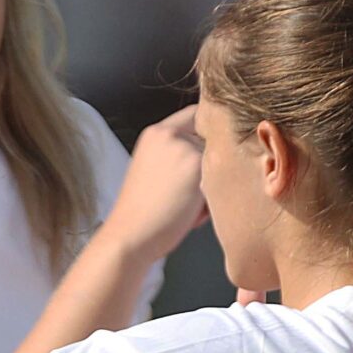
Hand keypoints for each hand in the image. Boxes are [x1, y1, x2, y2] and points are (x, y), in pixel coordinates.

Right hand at [98, 108, 206, 259]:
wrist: (130, 236)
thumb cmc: (142, 215)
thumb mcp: (154, 171)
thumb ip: (179, 155)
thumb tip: (213, 155)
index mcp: (155, 134)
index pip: (195, 116)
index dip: (207, 136)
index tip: (210, 154)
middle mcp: (168, 133)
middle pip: (213, 139)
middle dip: (211, 164)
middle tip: (191, 192)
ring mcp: (183, 146)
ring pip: (220, 160)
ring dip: (213, 182)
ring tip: (187, 205)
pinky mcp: (196, 165)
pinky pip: (222, 178)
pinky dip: (212, 199)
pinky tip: (189, 211)